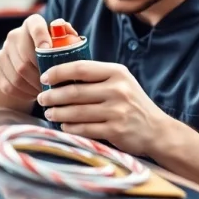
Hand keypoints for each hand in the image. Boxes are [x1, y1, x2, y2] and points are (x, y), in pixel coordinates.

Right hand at [0, 14, 75, 103]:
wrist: (25, 64)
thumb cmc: (51, 53)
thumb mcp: (61, 42)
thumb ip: (67, 37)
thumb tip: (67, 31)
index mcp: (32, 24)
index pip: (35, 26)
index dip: (41, 37)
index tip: (48, 50)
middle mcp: (14, 36)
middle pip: (25, 60)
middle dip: (41, 76)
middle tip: (53, 85)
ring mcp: (3, 52)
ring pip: (17, 75)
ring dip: (33, 87)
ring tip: (45, 92)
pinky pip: (9, 85)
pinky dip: (23, 93)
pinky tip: (33, 94)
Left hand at [37, 60, 172, 156]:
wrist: (157, 130)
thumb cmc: (132, 103)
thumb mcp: (120, 82)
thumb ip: (96, 77)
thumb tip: (61, 75)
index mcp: (117, 73)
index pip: (80, 68)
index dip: (58, 72)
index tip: (45, 78)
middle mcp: (117, 90)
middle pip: (74, 92)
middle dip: (52, 96)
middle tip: (41, 98)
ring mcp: (117, 111)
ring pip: (76, 112)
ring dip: (57, 113)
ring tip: (49, 112)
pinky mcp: (115, 130)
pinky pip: (84, 128)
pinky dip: (70, 127)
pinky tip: (63, 125)